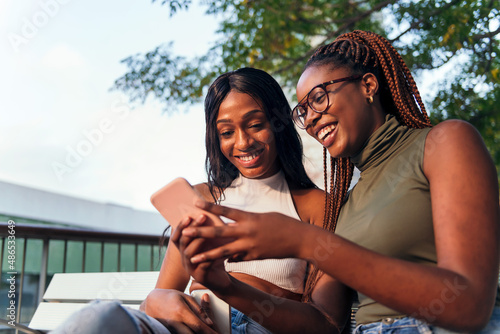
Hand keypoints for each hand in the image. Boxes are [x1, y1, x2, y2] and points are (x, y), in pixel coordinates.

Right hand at [142, 288, 216, 333]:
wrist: (151, 303)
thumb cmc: (170, 297)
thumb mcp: (186, 298)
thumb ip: (199, 310)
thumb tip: (210, 323)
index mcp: (181, 312)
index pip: (200, 327)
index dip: (211, 332)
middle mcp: (175, 323)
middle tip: (215, 333)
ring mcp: (170, 330)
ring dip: (198, 333)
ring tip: (205, 330)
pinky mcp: (168, 332)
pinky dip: (190, 332)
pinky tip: (195, 329)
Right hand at [172, 215, 231, 292]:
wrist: (221, 280)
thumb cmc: (215, 258)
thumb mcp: (211, 243)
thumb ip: (208, 231)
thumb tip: (212, 211)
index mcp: (185, 250)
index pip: (176, 237)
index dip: (180, 226)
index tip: (188, 215)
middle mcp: (184, 258)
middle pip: (183, 242)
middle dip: (193, 228)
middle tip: (202, 217)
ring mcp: (191, 268)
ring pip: (189, 253)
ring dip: (198, 240)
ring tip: (208, 232)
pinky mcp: (200, 276)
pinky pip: (203, 265)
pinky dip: (209, 256)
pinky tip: (218, 248)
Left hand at [181, 201, 305, 263]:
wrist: (299, 239)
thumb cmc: (282, 224)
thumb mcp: (263, 216)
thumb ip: (246, 220)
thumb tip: (233, 224)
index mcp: (249, 217)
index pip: (225, 210)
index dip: (209, 206)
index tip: (195, 203)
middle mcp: (246, 231)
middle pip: (219, 231)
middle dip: (201, 233)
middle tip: (186, 233)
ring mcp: (249, 246)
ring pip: (224, 251)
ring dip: (207, 255)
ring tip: (193, 259)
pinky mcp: (254, 257)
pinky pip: (237, 258)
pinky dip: (230, 259)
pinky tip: (222, 261)